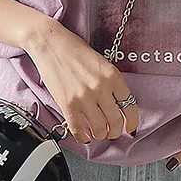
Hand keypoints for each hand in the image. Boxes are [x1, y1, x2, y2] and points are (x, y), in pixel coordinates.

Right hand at [23, 18, 139, 143]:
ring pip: (99, 129)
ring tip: (98, 132)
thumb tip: (116, 105)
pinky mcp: (67, 104)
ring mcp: (83, 97)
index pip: (130, 106)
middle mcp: (100, 88)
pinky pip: (78, 129)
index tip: (130, 127)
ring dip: (100, 134)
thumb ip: (110, 83)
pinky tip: (84, 135)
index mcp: (113, 76)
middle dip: (115, 131)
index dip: (131, 121)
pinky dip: (82, 136)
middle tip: (112, 132)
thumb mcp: (101, 63)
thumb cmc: (73, 49)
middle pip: (115, 121)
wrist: (49, 43)